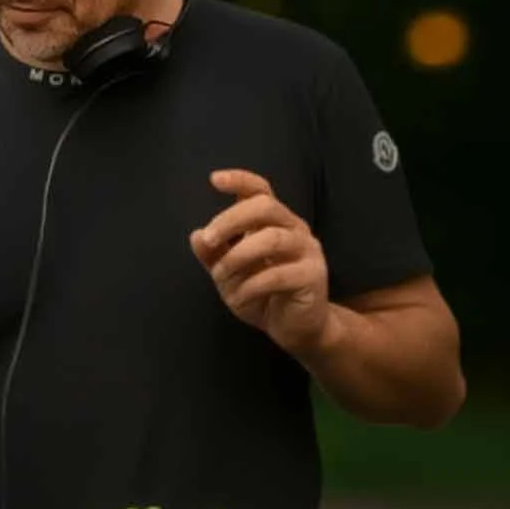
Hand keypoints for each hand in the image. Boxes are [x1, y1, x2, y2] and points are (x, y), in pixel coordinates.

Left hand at [190, 170, 330, 356]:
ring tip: (221, 275)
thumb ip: (213, 256)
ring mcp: (307, 251)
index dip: (240, 180)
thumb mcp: (228, 275)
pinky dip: (251, 286)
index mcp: (273, 222)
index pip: (260, 191)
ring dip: (237, 256)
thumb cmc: (261, 294)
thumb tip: (196, 235)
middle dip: (230, 220)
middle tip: (209, 239)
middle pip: (265, 206)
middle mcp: (293, 229)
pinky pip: (279, 274)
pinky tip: (240, 297)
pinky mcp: (313, 276)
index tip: (214, 179)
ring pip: (272, 238)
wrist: (294, 329)